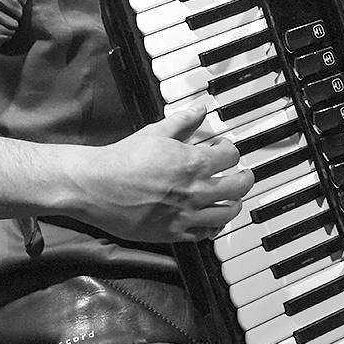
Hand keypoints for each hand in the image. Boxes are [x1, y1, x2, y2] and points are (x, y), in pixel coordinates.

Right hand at [78, 106, 254, 243]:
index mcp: (192, 163)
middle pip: (238, 187)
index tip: (224, 149)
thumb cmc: (123, 159)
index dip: (230, 150)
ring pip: (227, 214)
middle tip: (244, 175)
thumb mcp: (155, 132)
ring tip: (232, 198)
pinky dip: (213, 227)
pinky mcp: (174, 233)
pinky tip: (211, 219)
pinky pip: (205, 234)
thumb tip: (200, 109)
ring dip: (234, 203)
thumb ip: (183, 121)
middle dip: (245, 178)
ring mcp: (186, 214)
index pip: (231, 157)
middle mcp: (195, 191)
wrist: (98, 186)